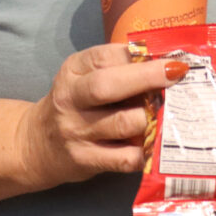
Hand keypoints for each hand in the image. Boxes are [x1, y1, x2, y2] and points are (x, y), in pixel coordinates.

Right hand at [17, 44, 188, 187]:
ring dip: (153, 117)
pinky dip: (146, 152)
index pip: (106, 56)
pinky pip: (123, 158)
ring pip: (123, 123)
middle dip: (148, 78)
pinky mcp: (84, 160)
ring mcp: (76, 131)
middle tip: (178, 75)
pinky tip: (160, 146)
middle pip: (108, 86)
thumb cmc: (76, 104)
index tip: (171, 56)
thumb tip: (167, 62)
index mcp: (73, 70)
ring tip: (177, 112)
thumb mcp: (84, 77)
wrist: (37, 144)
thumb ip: (118, 69)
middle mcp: (70, 98)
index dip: (141, 56)